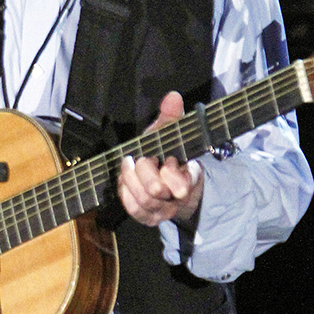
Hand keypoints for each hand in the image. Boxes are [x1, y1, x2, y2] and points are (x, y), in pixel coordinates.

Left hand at [117, 91, 203, 226]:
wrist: (172, 181)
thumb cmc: (171, 154)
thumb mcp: (172, 133)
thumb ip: (172, 116)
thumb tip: (172, 96)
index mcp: (189, 178)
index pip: (182, 185)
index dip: (169, 172)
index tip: (164, 158)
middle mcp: (178, 198)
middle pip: (155, 190)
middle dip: (143, 171)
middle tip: (141, 158)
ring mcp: (164, 210)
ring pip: (143, 200)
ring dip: (130, 179)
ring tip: (128, 163)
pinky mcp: (149, 217)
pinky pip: (133, 209)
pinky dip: (125, 193)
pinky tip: (124, 180)